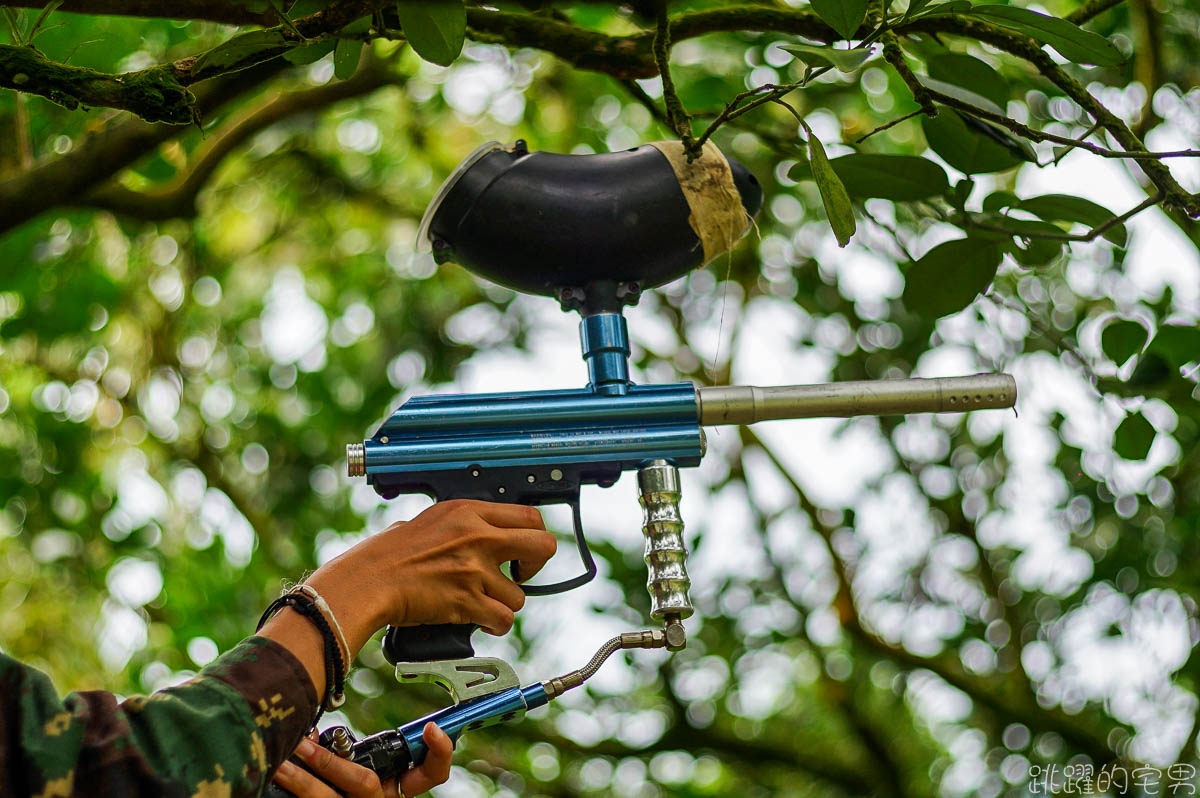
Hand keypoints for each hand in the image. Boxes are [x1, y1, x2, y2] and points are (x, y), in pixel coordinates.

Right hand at [260, 500, 554, 703]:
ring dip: (504, 603)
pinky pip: (504, 619)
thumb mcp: (431, 520)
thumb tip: (486, 532)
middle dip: (536, 566)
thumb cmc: (388, 554)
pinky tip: (481, 621)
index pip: (529, 516)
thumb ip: (464, 524)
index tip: (523, 549)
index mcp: (469, 511)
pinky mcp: (467, 601)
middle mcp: (478, 536)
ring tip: (483, 603)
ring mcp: (474, 569)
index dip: (533, 535)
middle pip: (543, 546)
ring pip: (520, 594)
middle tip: (519, 574)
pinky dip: (495, 625)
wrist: (367, 581)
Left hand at [272, 723, 452, 797]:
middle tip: (305, 746)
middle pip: (364, 784)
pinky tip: (273, 776)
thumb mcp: (363, 766)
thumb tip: (310, 726)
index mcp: (397, 787)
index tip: (432, 727)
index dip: (438, 752)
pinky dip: (290, 790)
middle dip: (331, 764)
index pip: (432, 774)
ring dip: (299, 779)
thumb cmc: (346, 785)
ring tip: (280, 761)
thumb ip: (353, 746)